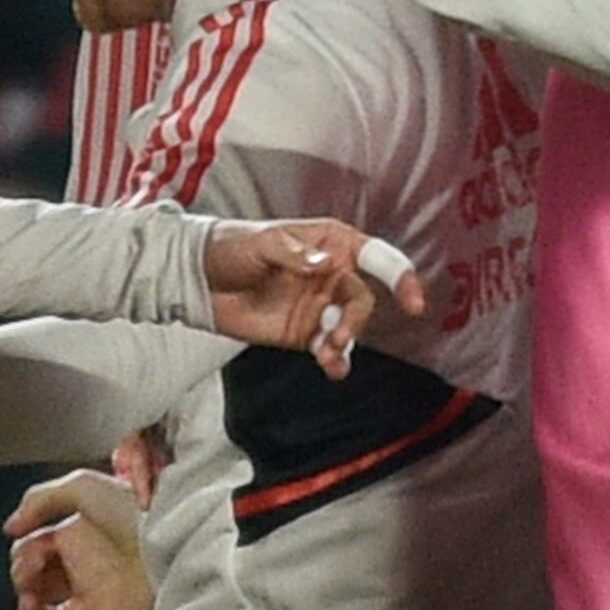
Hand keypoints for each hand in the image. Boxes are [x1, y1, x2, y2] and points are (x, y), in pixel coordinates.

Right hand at [6, 470, 153, 609]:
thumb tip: (10, 528)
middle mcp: (87, 573)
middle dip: (23, 587)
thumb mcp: (83, 487)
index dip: (23, 559)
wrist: (174, 532)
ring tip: (30, 607)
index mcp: (77, 542)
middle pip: (39, 590)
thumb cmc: (133, 506)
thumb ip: (39, 500)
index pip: (35, 558)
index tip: (29, 556)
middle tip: (27, 581)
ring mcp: (100, 601)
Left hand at [202, 220, 428, 372]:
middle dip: (355, 320)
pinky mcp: (305, 333)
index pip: (376, 257)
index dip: (400, 276)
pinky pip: (331, 350)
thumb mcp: (260, 242)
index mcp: (331, 243)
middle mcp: (333, 275)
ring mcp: (320, 306)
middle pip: (362, 300)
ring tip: (328, 352)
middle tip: (337, 335)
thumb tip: (326, 265)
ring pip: (349, 327)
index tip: (412, 301)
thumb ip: (294, 255)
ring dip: (345, 342)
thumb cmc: (229, 247)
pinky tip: (332, 367)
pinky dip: (336, 360)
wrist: (196, 279)